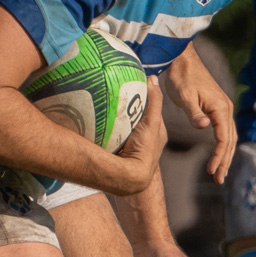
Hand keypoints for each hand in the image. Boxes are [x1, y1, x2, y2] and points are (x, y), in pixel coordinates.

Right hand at [100, 81, 167, 195]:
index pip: (150, 109)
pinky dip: (109, 127)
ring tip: (104, 102)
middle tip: (115, 91)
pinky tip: (99, 120)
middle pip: (136, 117)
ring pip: (125, 126)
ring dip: (116, 117)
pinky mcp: (119, 151)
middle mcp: (145, 139)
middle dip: (128, 107)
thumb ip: (154, 101)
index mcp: (157, 132)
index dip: (143, 97)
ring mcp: (131, 146)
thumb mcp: (152, 122)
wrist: (129, 178)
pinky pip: (114, 134)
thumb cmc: (144, 150)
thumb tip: (153, 78)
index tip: (132, 83)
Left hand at [163, 48, 236, 182]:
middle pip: (230, 141)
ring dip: (225, 155)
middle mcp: (226, 108)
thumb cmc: (181, 77)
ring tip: (219, 172)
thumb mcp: (185, 96)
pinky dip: (223, 144)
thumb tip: (204, 127)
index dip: (218, 156)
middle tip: (218, 179)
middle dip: (224, 161)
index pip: (223, 138)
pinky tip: (218, 154)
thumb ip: (194, 113)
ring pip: (229, 136)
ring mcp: (223, 107)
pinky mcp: (217, 107)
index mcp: (220, 108)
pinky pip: (224, 130)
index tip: (211, 171)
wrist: (182, 60)